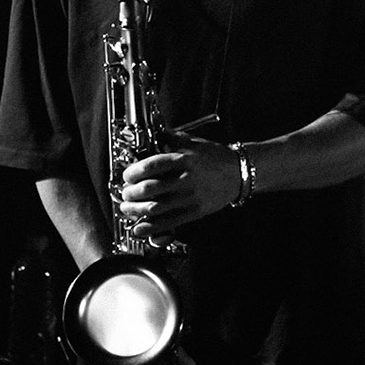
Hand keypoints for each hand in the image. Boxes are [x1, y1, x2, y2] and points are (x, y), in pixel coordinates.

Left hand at [115, 135, 241, 239]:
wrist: (238, 173)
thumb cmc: (215, 157)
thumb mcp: (192, 142)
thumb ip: (169, 138)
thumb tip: (149, 135)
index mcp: (184, 159)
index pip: (151, 166)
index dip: (133, 172)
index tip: (127, 176)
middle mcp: (185, 179)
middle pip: (149, 189)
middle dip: (130, 193)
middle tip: (125, 193)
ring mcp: (190, 198)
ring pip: (154, 208)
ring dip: (135, 210)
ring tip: (128, 208)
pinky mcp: (194, 212)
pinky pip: (168, 223)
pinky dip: (150, 228)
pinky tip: (140, 228)